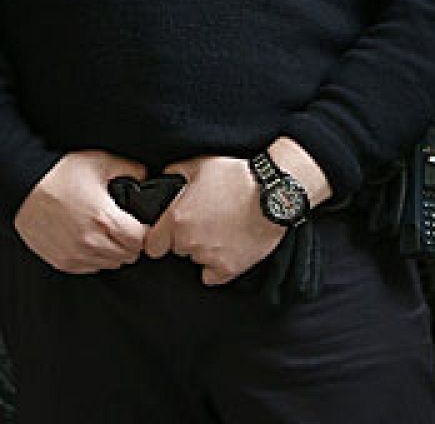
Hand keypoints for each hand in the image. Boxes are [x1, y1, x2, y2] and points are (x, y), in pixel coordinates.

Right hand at [13, 150, 148, 272]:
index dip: (145, 231)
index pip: (140, 240)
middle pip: (128, 255)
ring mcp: (74, 254)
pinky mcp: (61, 261)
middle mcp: (90, 241)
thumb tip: (146, 178)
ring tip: (109, 233)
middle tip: (126, 227)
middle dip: (132, 242)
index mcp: (104, 218)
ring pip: (110, 264)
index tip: (142, 224)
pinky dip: (96, 258)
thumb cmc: (59, 175)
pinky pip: (90, 268)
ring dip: (115, 251)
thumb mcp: (102, 162)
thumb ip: (132, 170)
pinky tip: (93, 241)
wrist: (24, 187)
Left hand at [143, 155, 284, 285]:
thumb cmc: (240, 175)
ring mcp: (209, 257)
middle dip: (188, 238)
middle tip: (209, 221)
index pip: (153, 245)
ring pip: (198, 260)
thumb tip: (163, 177)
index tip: (173, 232)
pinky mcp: (229, 268)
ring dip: (206, 249)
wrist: (276, 192)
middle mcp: (188, 241)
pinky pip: (214, 275)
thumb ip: (176, 171)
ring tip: (226, 230)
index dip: (162, 237)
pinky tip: (229, 250)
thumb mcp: (204, 163)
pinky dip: (219, 267)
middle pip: (179, 249)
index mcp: (177, 219)